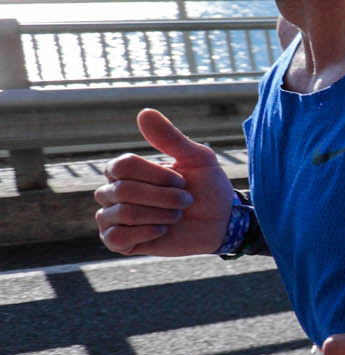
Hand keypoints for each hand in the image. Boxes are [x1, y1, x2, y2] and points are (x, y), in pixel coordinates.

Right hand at [95, 108, 234, 255]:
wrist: (221, 221)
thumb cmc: (207, 186)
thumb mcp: (197, 158)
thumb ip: (171, 138)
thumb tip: (144, 112)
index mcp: (125, 169)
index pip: (122, 165)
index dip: (156, 176)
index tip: (182, 181)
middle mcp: (112, 190)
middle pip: (122, 190)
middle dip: (164, 197)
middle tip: (186, 200)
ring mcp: (112, 216)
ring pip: (121, 214)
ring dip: (159, 215)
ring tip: (177, 216)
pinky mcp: (118, 241)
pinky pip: (115, 238)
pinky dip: (145, 233)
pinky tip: (163, 230)